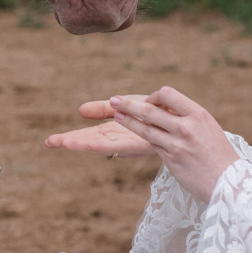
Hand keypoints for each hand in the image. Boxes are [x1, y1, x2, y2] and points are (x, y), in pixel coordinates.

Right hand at [45, 101, 161, 156]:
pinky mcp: (153, 139)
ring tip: (64, 143)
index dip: (74, 140)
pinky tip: (90, 138)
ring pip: (107, 144)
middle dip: (74, 143)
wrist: (199, 134)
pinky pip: (128, 138)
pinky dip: (107, 139)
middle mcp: (128, 141)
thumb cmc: (165, 116)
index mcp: (122, 136)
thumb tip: (81, 111)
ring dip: (84, 143)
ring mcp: (139, 142)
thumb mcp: (133, 108)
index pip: (94, 139)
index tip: (52, 142)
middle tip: (51, 143)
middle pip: (96, 143)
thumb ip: (107, 110)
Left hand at [95, 87, 239, 202]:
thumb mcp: (208, 127)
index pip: (168, 94)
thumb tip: (163, 109)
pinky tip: (132, 133)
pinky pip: (151, 145)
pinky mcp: (170, 160)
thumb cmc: (219, 154)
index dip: (153, 96)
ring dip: (127, 120)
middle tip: (114, 101)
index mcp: (198, 115)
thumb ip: (187, 117)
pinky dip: (141, 137)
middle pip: (149, 110)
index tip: (148, 102)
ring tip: (115, 114)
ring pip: (144, 128)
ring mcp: (176, 144)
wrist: (229, 182)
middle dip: (128, 105)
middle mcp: (186, 127)